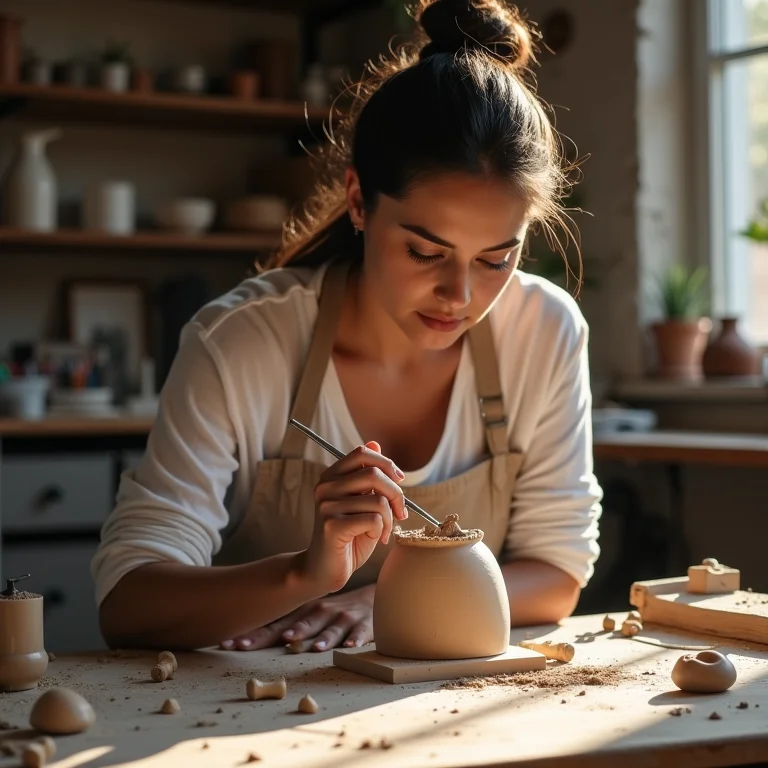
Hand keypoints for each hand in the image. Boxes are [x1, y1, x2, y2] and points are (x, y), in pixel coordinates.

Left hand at [220, 585, 375, 650]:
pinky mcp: (364, 623)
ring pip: (329, 627)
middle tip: (250, 646)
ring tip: (311, 647)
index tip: (229, 644)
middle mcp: (320, 611)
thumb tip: (248, 639)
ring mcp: (342, 617)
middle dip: (274, 636)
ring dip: (319, 636)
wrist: (372, 598)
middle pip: (295, 625)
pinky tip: (351, 645)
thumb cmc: (334, 612)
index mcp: (303, 611)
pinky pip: (360, 631)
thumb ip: (286, 624)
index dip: (253, 634)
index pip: (275, 623)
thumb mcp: (309, 614)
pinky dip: (356, 638)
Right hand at [297, 440, 406, 593]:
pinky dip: (381, 530)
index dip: (387, 464)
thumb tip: (375, 442)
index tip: (399, 480)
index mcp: (331, 476)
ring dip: (389, 519)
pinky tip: (374, 539)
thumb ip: (368, 476)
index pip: (363, 453)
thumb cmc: (348, 536)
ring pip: (378, 500)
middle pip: (374, 474)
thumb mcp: (362, 502)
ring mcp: (326, 506)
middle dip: (396, 494)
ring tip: (383, 531)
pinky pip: (373, 519)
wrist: (324, 570)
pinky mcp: (332, 526)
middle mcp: (325, 486)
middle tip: (400, 513)